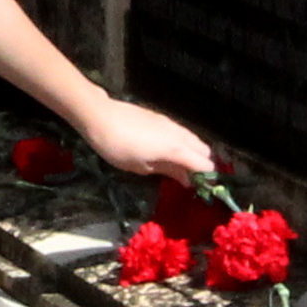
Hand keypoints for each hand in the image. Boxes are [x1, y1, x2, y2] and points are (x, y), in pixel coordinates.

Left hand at [81, 95, 212, 182]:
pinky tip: (167, 152)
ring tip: (177, 166)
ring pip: (194, 139)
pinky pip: (182, 132)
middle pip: (205, 151)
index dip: (206, 179)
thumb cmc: (118, 147)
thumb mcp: (141, 167)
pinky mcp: (162, 117)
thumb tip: (186, 179)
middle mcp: (179, 134)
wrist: (100, 116)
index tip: (199, 190)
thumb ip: (168, 171)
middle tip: (188, 179)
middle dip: (202, 165)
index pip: (205, 164)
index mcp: (176, 149)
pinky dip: (183, 143)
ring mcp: (171, 123)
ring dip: (192, 153)